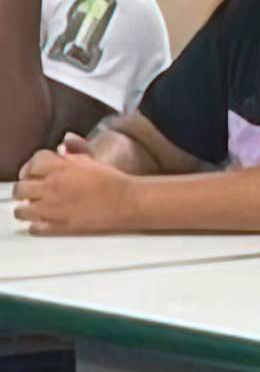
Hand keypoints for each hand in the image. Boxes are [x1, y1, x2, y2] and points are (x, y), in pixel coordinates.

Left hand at [14, 134, 135, 232]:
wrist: (126, 201)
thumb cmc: (113, 181)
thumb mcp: (91, 159)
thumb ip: (74, 151)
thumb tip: (66, 143)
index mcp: (57, 167)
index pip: (32, 164)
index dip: (30, 169)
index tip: (31, 174)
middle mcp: (50, 185)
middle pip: (21, 187)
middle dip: (24, 190)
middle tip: (28, 193)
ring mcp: (52, 206)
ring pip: (22, 210)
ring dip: (24, 209)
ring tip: (30, 210)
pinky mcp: (59, 225)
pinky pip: (34, 228)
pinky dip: (35, 226)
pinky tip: (41, 224)